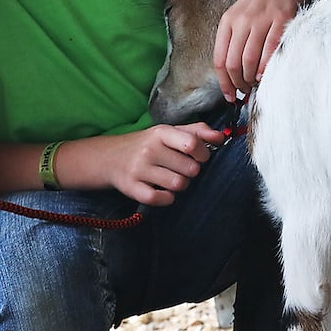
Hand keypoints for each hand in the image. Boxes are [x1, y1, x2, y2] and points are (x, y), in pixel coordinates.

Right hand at [103, 122, 226, 205]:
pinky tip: (162, 191)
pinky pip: (161, 199)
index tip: (200, 157)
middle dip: (191, 172)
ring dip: (180, 185)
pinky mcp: (133, 188)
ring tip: (171, 179)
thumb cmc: (147, 145)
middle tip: (181, 169)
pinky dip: (167, 198)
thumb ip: (197, 132)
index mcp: (161, 133)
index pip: (192, 143)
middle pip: (190, 169)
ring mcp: (140, 169)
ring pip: (178, 185)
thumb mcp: (168, 132)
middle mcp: (150, 150)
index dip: (203, 154)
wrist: (109, 157)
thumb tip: (221, 137)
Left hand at [213, 0, 311, 99]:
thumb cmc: (261, 3)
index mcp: (228, 21)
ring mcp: (262, 20)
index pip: (220, 60)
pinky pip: (270, 50)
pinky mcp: (282, 20)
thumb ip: (234, 41)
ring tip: (255, 84)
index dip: (224, 83)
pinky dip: (266, 67)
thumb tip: (233, 76)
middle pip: (234, 63)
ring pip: (250, 60)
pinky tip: (265, 75)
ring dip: (252, 79)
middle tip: (245, 92)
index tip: (229, 96)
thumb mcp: (240, 17)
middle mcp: (242, 20)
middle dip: (238, 84)